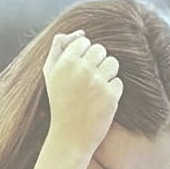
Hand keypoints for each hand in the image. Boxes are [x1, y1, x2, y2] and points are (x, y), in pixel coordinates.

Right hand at [42, 30, 122, 155]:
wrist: (69, 137)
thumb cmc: (59, 103)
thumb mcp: (50, 73)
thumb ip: (59, 47)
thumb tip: (80, 32)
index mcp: (65, 61)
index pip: (84, 41)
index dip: (83, 56)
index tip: (78, 72)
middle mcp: (82, 69)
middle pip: (100, 50)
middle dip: (97, 63)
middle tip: (88, 82)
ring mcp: (98, 82)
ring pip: (113, 63)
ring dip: (107, 75)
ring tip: (96, 90)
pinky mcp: (111, 96)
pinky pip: (119, 81)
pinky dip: (113, 91)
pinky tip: (101, 102)